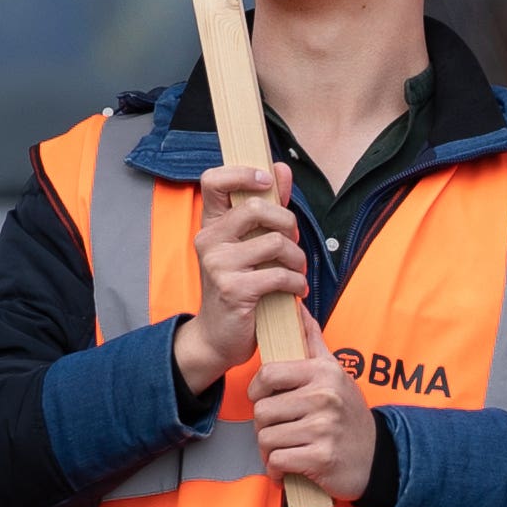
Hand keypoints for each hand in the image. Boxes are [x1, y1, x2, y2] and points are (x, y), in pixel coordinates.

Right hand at [173, 162, 305, 392]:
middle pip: (257, 208)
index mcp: (211, 225)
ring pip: (276, 242)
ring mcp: (218, 265)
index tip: (266, 182)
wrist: (218, 337)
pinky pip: (279, 274)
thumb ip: (267, 208)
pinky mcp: (234, 289)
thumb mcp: (249, 245)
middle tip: (293, 241)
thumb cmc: (238, 287)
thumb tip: (281, 169)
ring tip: (296, 271)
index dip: (242, 173)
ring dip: (297, 259)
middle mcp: (209, 240)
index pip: (213, 180)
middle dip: (288, 223)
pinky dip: (295, 283)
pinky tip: (294, 291)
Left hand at [250, 352, 375, 503]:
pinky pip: (278, 460)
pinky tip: (288, 468)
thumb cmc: (348, 416)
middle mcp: (325, 397)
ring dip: (269, 450)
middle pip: (262, 410)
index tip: (264, 399)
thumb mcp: (335, 373)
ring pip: (266, 437)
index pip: (269, 374)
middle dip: (264, 426)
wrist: (376, 457)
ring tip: (286, 448)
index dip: (258, 390)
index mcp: (324, 373)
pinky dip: (277, 469)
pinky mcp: (321, 457)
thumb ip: (313, 341)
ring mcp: (324, 428)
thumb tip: (297, 308)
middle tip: (279, 431)